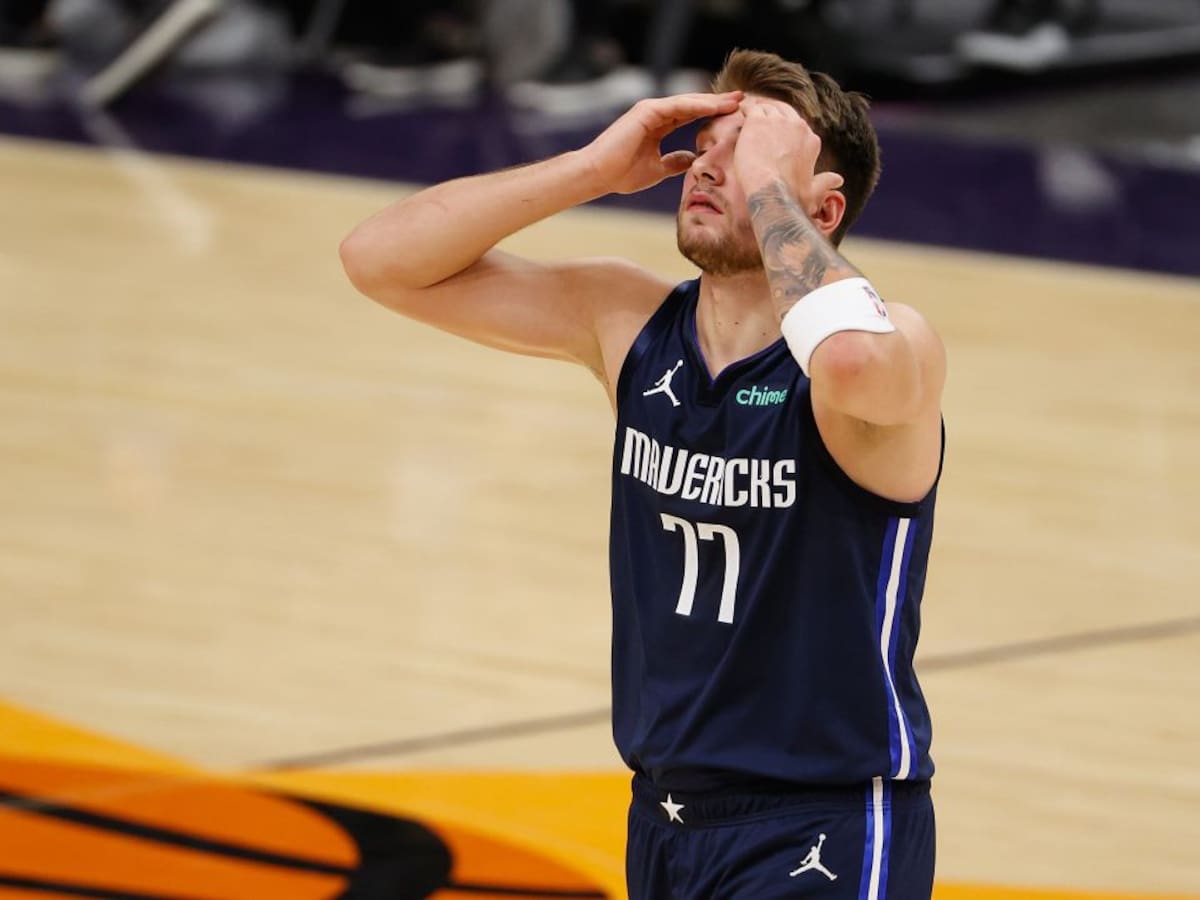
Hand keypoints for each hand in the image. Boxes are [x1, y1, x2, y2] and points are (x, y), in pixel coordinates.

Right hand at [582, 92, 742, 194]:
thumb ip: (674, 162)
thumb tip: (691, 160)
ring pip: (688, 102)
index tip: (735, 115)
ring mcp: (650, 110)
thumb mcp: (657, 169)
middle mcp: (656, 114)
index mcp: (658, 125)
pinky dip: (696, 105)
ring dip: (713, 101)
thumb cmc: (622, 175)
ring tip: (736, 100)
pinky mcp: (646, 111)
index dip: (713, 114)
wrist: (599, 175)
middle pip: (694, 105)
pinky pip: (677, 106)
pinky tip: (714, 107)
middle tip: (744, 100)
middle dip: (718, 103)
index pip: (692, 116)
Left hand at [732, 97, 843, 215]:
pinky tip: (743, 117)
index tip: (776, 134)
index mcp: (811, 140)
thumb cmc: (791, 196)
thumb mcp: (813, 190)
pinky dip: (747, 112)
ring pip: (768, 108)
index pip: (798, 125)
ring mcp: (778, 122)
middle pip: (784, 111)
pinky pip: (752, 110)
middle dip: (774, 114)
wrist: (771, 192)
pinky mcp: (758, 122)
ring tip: (750, 119)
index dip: (785, 128)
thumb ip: (825, 182)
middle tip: (762, 120)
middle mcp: (797, 126)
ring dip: (760, 113)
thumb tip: (838, 180)